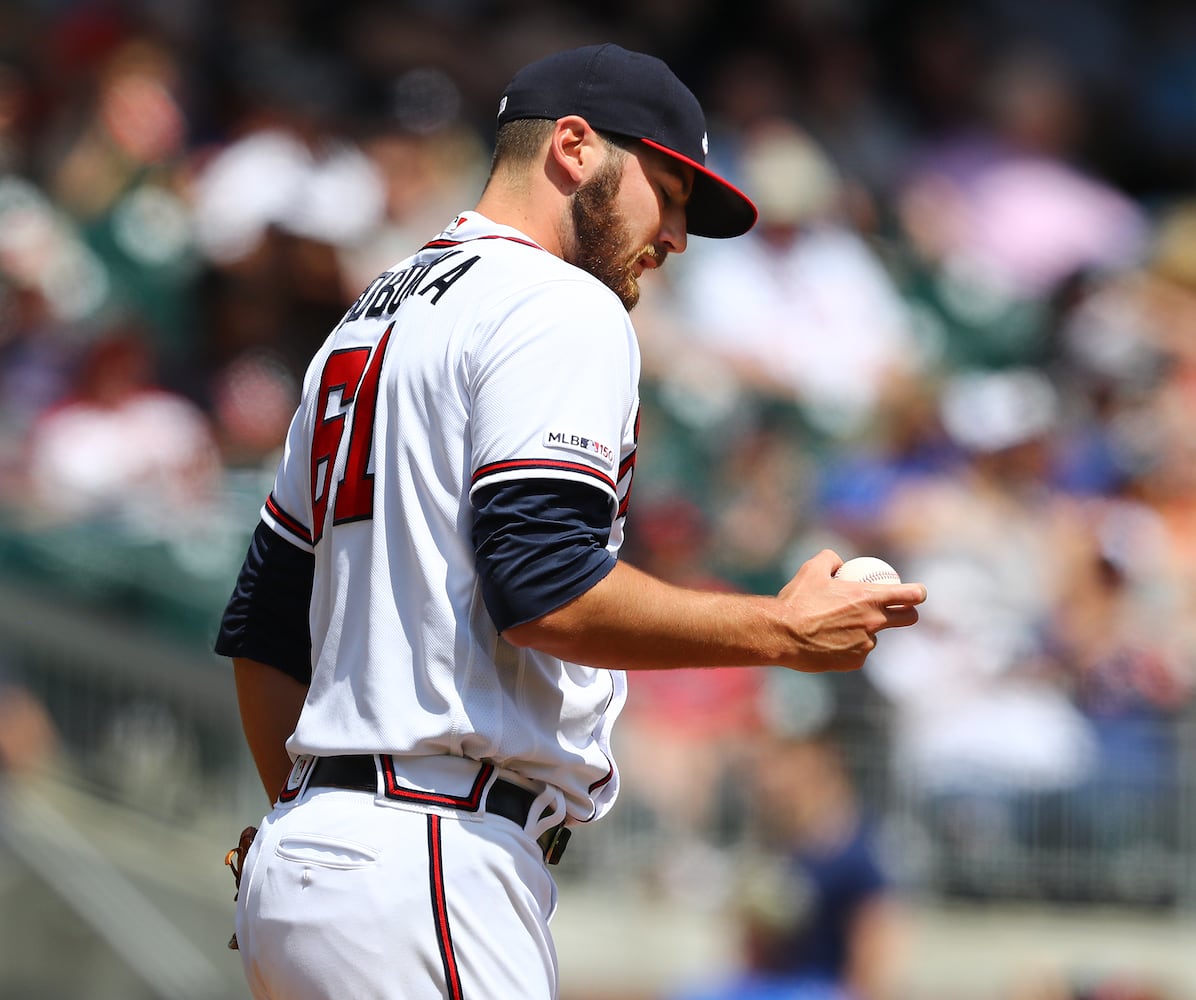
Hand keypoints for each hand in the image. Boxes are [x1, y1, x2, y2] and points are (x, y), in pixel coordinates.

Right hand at [776, 549, 925, 673]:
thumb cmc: (797, 601)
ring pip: (875, 636)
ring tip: (840, 627)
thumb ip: (830, 559)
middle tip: (896, 609)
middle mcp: (874, 622)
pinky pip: (858, 652)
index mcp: (869, 597)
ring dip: (866, 631)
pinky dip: (849, 646)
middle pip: (908, 618)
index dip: (918, 592)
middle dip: (908, 613)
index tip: (917, 592)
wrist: (781, 634)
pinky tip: (830, 641)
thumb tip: (839, 562)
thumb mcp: (811, 569)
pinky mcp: (855, 661)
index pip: (910, 595)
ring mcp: (866, 644)